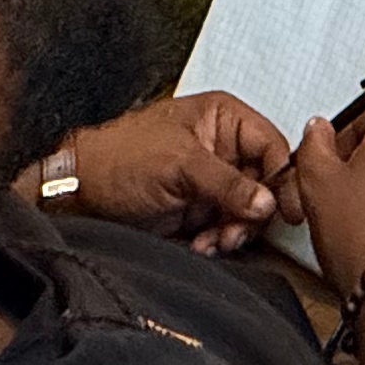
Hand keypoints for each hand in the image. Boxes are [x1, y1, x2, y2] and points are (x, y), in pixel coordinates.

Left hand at [44, 92, 293, 255]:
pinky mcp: (199, 210)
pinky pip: (226, 228)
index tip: (285, 210)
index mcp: (223, 119)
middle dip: (252, 213)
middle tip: (233, 231)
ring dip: (233, 231)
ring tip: (211, 241)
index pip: (272, 146)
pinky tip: (200, 245)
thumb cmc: (119, 159)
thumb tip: (268, 202)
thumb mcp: (179, 164)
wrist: (79, 194)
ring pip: (248, 211)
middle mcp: (222, 148)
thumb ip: (227, 183)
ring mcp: (211, 181)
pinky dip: (218, 241)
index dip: (283, 178)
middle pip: (265, 184)